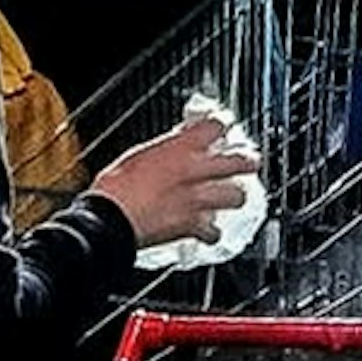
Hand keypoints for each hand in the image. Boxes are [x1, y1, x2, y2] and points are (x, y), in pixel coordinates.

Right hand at [86, 115, 260, 248]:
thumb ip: (164, 151)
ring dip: (235, 197)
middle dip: (247, 161)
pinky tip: (210, 233)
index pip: (215, 126)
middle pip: (237, 161)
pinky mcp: (193, 225)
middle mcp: (195, 170)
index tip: (221, 129)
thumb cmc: (116, 186)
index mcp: (180, 147)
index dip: (221, 127)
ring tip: (235, 197)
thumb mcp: (139, 155)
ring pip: (236, 196)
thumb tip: (171, 150)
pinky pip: (213, 231)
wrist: (111, 218)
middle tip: (250, 162)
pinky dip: (212, 233)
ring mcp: (198, 199)